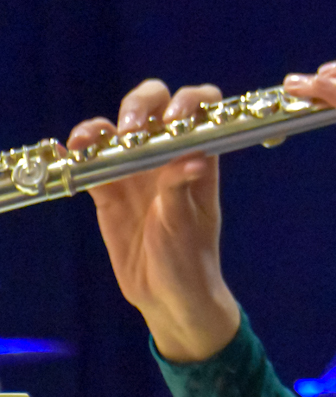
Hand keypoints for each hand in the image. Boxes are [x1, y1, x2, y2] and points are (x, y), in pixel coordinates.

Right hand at [70, 81, 241, 362]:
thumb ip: (182, 190)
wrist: (167, 294)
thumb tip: (194, 159)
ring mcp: (136, 170)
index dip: (189, 102)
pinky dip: (81, 149)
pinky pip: (92, 160)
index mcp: (198, 156)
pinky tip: (74, 150)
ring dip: (102, 125)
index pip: (201, 109)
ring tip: (93, 138)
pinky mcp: (108, 190)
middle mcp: (168, 155)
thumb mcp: (187, 224)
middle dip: (141, 104)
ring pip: (116, 128)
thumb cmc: (190, 258)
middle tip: (131, 129)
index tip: (174, 120)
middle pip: (154, 105)